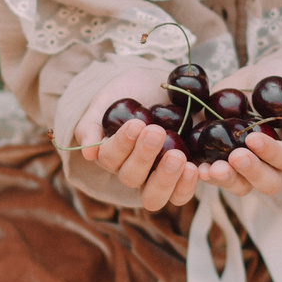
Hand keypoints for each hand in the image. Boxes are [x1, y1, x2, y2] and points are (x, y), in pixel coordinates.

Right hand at [74, 96, 204, 212]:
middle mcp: (132, 170)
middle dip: (143, 157)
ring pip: (153, 196)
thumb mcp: (108, 100)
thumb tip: (88, 153)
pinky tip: (193, 169)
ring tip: (177, 155)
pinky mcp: (181, 177)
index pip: (109, 158)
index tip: (136, 124)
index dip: (121, 144)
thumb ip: (92, 124)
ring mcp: (156, 177)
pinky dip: (186, 186)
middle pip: (131, 178)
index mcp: (112, 154)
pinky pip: (180, 195)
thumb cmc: (132, 91)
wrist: (163, 85)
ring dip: (165, 178)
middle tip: (156, 132)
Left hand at [193, 67, 281, 198]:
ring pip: (243, 186)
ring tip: (211, 170)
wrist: (254, 80)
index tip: (253, 138)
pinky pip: (218, 176)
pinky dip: (207, 174)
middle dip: (251, 171)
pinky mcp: (224, 162)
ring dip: (227, 180)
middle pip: (268, 182)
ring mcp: (248, 167)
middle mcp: (273, 164)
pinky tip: (197, 167)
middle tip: (235, 157)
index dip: (272, 153)